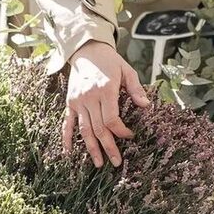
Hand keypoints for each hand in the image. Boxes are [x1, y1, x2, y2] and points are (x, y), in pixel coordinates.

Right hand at [62, 40, 149, 167]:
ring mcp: (78, 101)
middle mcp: (90, 97)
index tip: (130, 137)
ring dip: (91, 148)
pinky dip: (67, 138)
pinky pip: (67, 123)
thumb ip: (136, 89)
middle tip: (116, 162)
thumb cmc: (110, 61)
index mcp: (106, 90)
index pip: (112, 119)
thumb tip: (146, 106)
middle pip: (99, 128)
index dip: (121, 132)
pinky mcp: (70, 102)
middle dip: (108, 147)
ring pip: (84, 130)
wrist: (86, 50)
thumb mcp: (127, 70)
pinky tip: (68, 153)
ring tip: (99, 163)